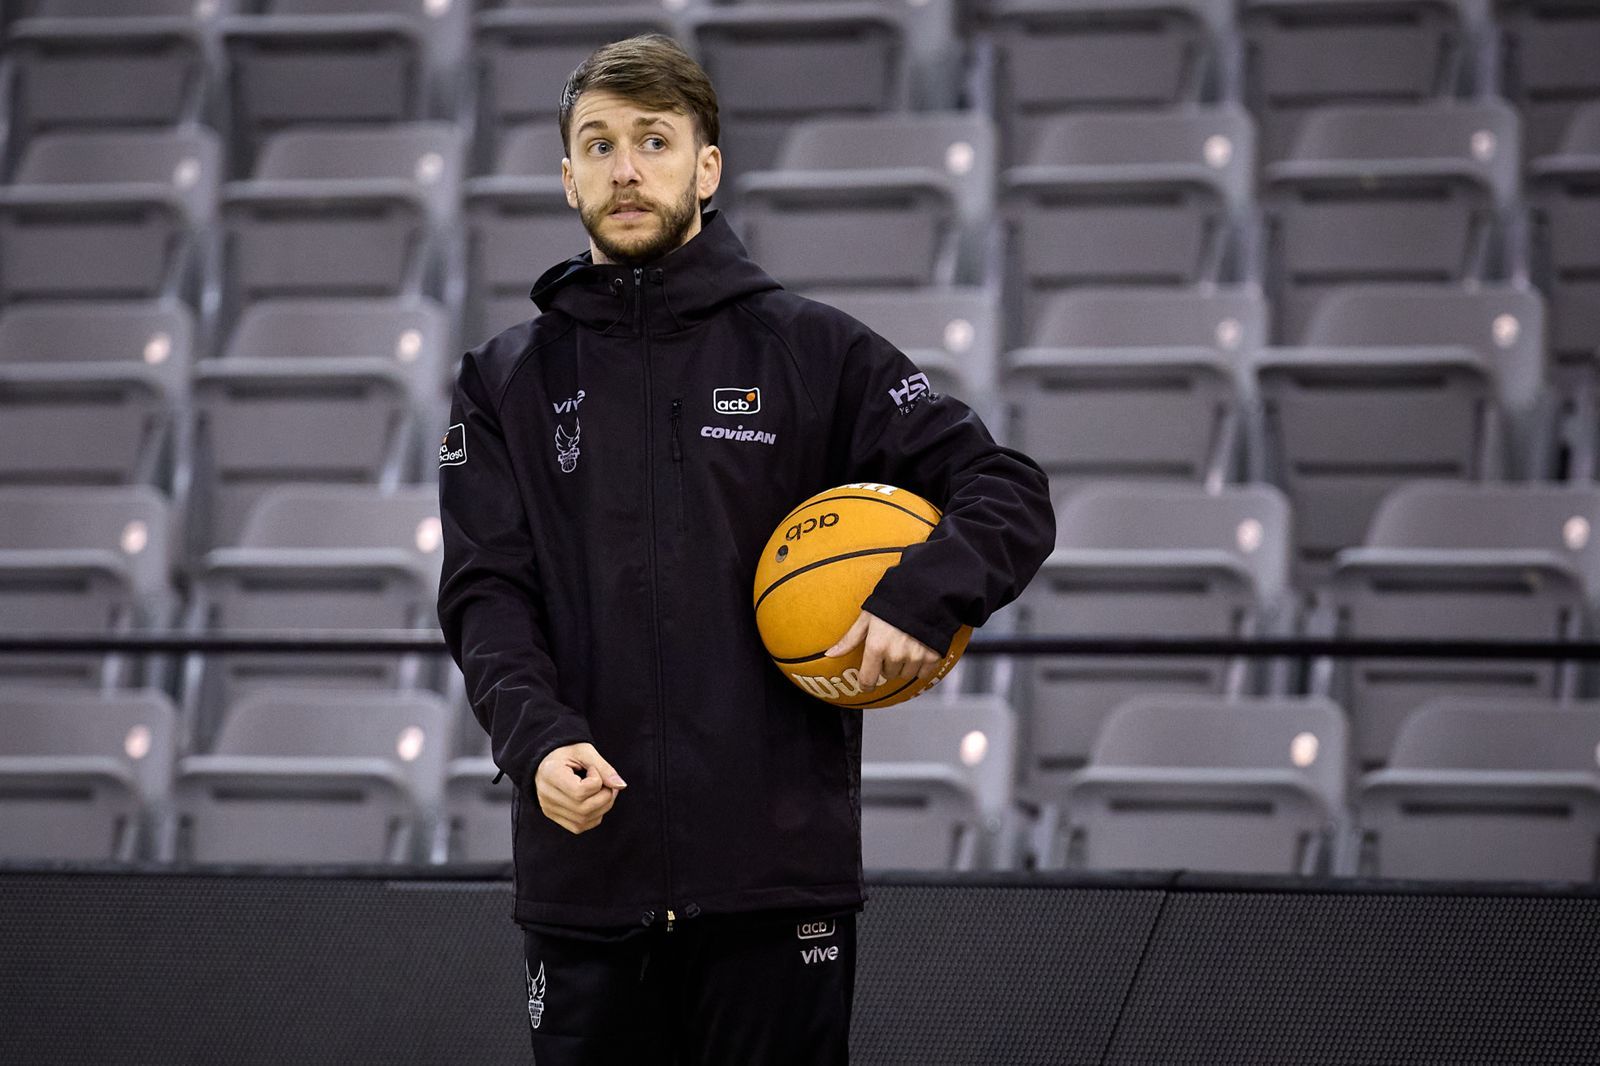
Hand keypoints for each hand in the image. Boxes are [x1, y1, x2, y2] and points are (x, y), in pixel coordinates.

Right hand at [534, 742, 626, 834]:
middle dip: (605, 797)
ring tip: (602, 790)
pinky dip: (594, 815)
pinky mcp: (554, 816)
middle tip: (606, 782)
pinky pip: (579, 826)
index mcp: (550, 775)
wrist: (547, 759)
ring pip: (584, 820)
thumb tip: (621, 786)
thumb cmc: (566, 752)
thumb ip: (604, 768)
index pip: (580, 792)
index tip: (592, 769)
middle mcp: (546, 795)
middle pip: (584, 809)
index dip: (596, 781)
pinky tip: (593, 800)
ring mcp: (549, 809)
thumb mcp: (585, 751)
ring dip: (602, 806)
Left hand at [826, 609, 940, 688]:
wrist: (926, 592)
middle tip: (891, 646)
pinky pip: (922, 673)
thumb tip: (831, 653)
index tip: (867, 684)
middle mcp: (895, 654)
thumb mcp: (867, 618)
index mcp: (877, 646)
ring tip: (905, 645)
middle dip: (887, 664)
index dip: (866, 684)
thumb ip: (850, 639)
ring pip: (905, 675)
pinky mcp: (932, 656)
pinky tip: (918, 649)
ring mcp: (915, 657)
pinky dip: (920, 666)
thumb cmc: (894, 602)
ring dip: (903, 665)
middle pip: (887, 675)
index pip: (868, 679)